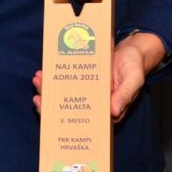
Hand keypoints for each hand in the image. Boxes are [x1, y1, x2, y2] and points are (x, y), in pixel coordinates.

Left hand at [32, 33, 164, 122]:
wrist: (131, 50)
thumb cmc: (134, 67)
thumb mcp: (134, 80)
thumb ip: (125, 95)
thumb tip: (113, 112)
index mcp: (108, 108)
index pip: (85, 120)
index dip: (66, 120)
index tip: (52, 115)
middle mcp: (94, 102)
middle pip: (69, 108)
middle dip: (50, 104)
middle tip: (38, 97)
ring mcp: (86, 90)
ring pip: (63, 94)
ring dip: (47, 89)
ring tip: (37, 80)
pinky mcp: (81, 78)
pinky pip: (64, 80)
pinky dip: (52, 78)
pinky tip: (42, 73)